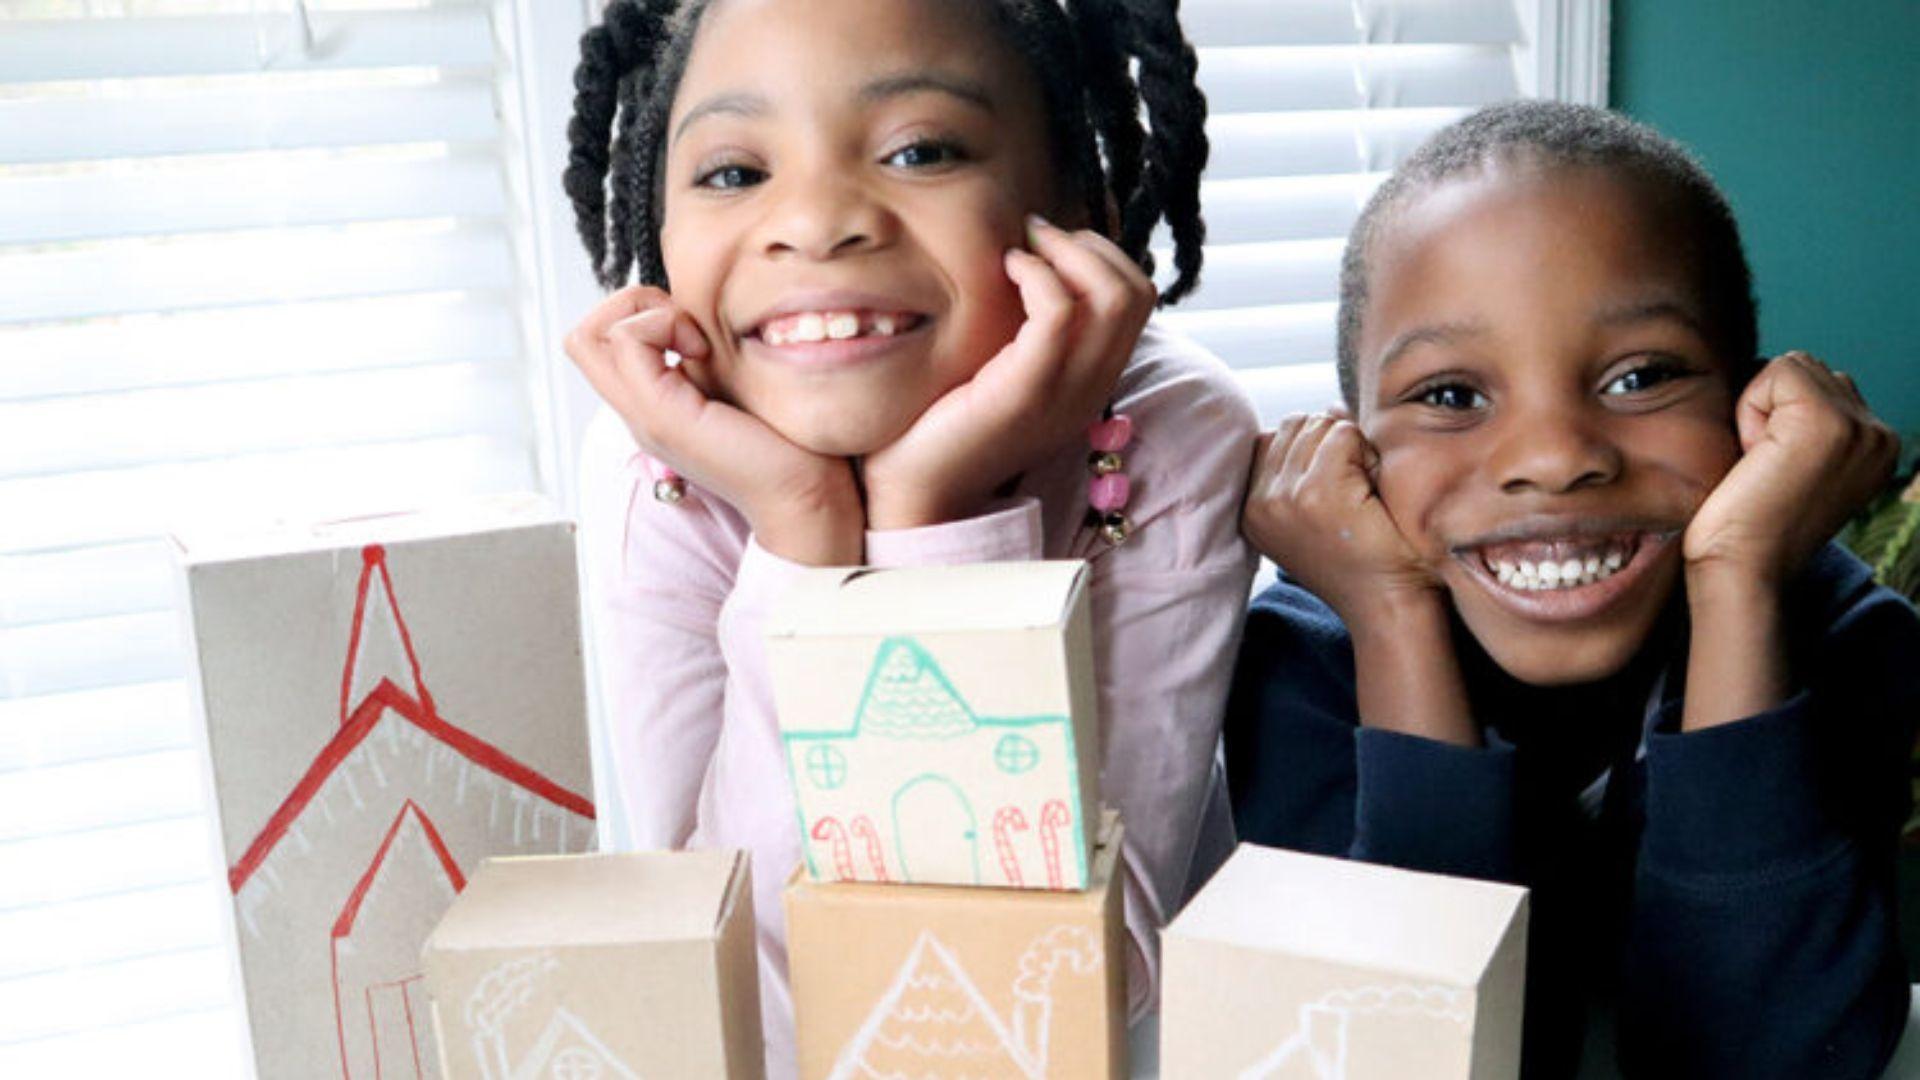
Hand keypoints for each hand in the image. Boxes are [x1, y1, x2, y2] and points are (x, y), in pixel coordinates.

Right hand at [565, 285, 862, 564]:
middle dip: (629, 305)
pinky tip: (703, 350)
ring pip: (587, 337)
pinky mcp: (663, 415)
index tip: (695, 331)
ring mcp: (644, 417)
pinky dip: (662, 325)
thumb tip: (709, 317)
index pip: (600, 343)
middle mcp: (638, 414)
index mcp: (654, 406)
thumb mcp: (738, 388)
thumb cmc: (789, 445)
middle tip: (685, 326)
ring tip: (695, 341)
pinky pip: (627, 342)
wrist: (804, 498)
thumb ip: (711, 361)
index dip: (639, 314)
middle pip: (581, 339)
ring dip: (645, 314)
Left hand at [859, 217, 1153, 529]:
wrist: (919, 489)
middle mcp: (1091, 388)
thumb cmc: (947, 421)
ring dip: (1067, 252)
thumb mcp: (1004, 369)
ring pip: (1113, 298)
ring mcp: (1065, 392)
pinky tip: (1005, 269)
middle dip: (1091, 245)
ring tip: (1021, 250)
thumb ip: (1029, 330)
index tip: (1048, 243)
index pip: (1138, 301)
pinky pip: (1060, 313)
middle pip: (1136, 292)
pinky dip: (1037, 274)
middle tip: (1037, 236)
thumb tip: (1027, 258)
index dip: (1103, 255)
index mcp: (1091, 382)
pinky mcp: (1026, 392)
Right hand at [1246, 414, 1476, 743]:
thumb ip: (1302, 470)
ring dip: (1351, 446)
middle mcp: (1258, 504)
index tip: (1336, 487)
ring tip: (1365, 488)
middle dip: (1330, 441)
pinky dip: (1367, 452)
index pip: (1270, 438)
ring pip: (1318, 425)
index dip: (1313, 448)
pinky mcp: (1318, 492)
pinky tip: (1374, 490)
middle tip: (1356, 485)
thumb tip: (1329, 408)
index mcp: (1251, 511)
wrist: (1387, 606)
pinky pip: (1343, 434)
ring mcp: (1284, 498)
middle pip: (1294, 425)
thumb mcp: (1312, 518)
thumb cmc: (1364, 561)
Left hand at [1684, 351, 1897, 590]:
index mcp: (1877, 445)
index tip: (1774, 469)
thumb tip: (1777, 370)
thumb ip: (1803, 422)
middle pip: (1807, 367)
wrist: (1741, 567)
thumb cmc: (1745, 521)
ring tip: (1760, 461)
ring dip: (1758, 407)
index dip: (1776, 414)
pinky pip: (1777, 370)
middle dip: (1769, 405)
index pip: (1820, 382)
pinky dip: (1750, 407)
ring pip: (1792, 365)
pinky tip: (1754, 454)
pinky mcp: (1828, 422)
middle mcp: (1880, 434)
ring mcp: (1861, 427)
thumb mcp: (1793, 463)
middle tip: (1763, 465)